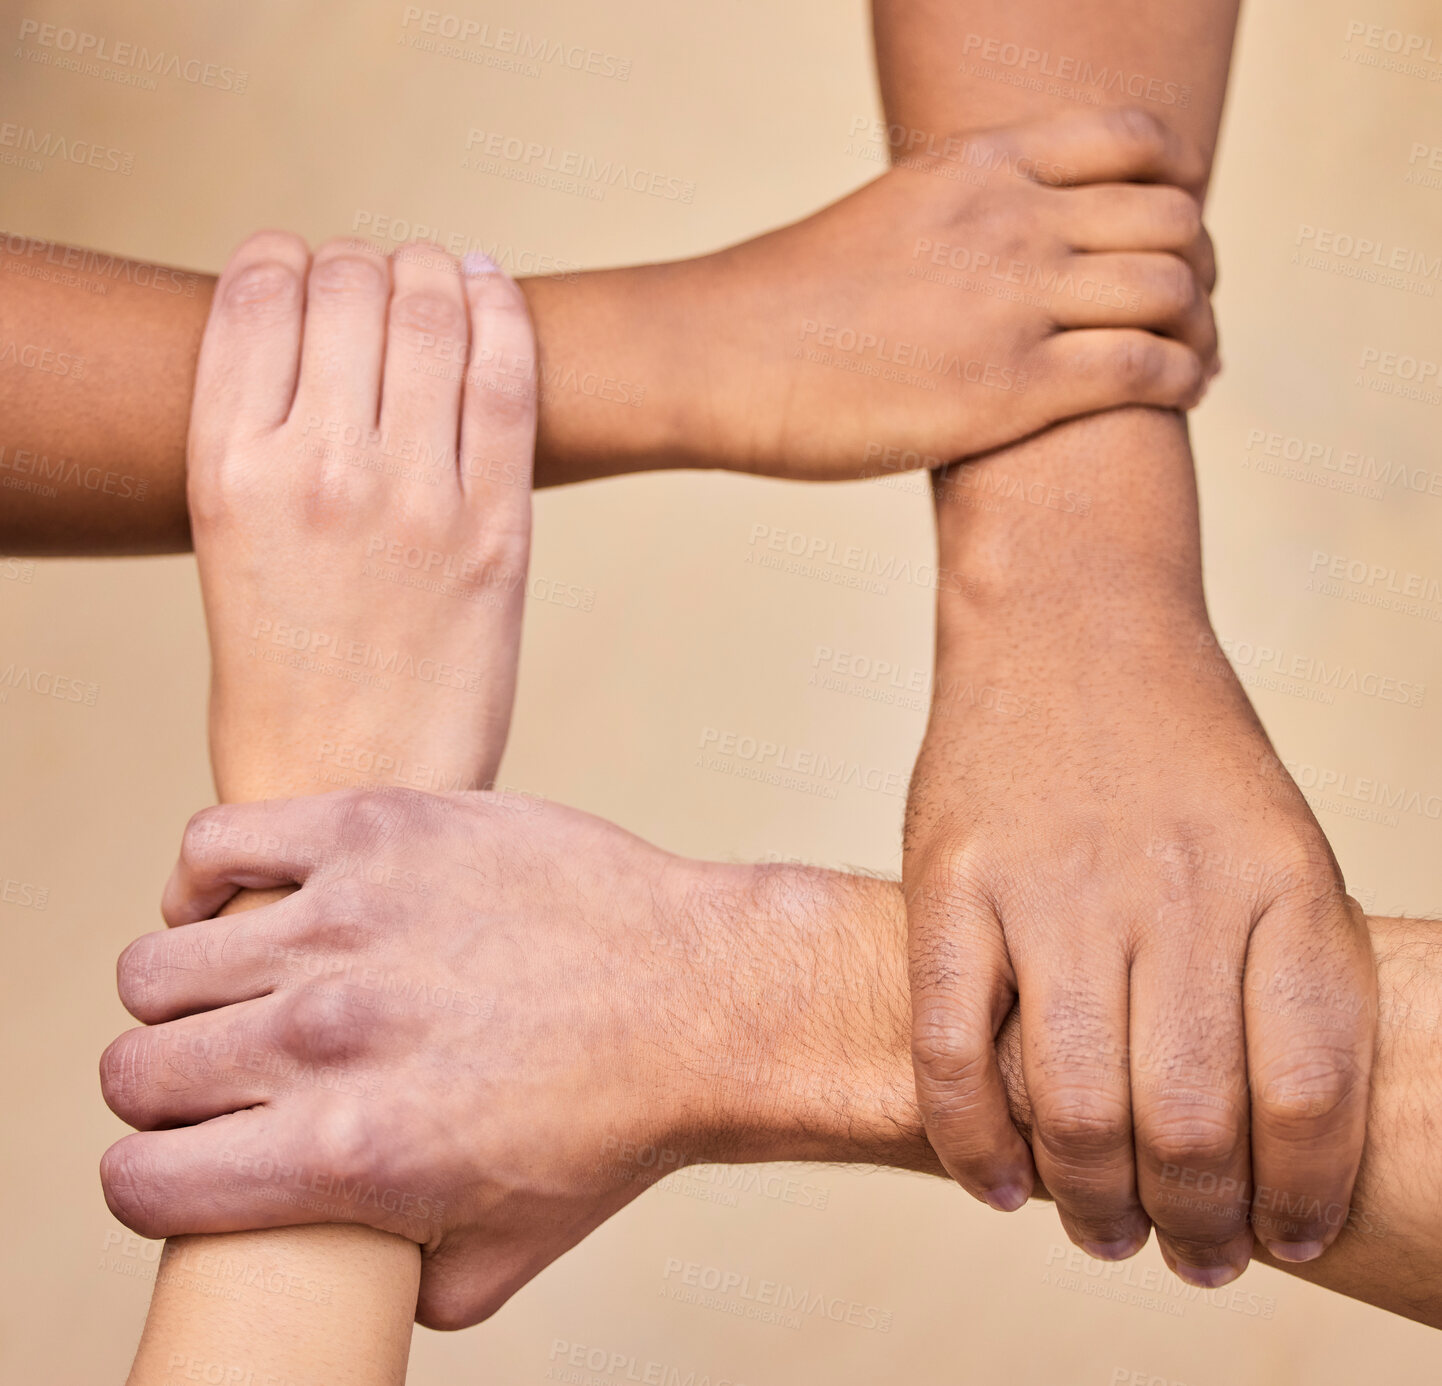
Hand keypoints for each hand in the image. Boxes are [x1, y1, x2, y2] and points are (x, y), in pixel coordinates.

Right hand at [99, 792, 813, 1328]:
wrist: (700, 997)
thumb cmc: (616, 1122)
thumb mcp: (500, 1252)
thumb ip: (393, 1289)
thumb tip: (333, 1279)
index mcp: (342, 1154)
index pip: (140, 1181)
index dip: (152, 1180)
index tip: (184, 1158)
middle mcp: (325, 1037)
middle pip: (137, 1068)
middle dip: (165, 1087)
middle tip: (226, 1072)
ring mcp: (346, 922)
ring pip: (159, 964)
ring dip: (184, 990)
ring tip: (244, 989)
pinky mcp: (376, 831)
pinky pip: (216, 845)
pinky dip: (207, 877)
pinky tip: (252, 900)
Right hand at [186, 232, 536, 801]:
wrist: (353, 781)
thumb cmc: (286, 673)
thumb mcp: (231, 544)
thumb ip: (266, 438)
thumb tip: (320, 333)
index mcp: (226, 470)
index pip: (256, 290)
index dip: (287, 257)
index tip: (307, 268)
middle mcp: (316, 471)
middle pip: (350, 286)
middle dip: (365, 263)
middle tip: (381, 280)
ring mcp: (413, 499)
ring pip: (432, 312)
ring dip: (434, 271)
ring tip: (437, 277)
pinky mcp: (497, 529)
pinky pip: (508, 378)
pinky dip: (504, 313)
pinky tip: (492, 289)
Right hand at [688, 106, 1216, 478]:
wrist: (722, 356)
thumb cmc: (786, 305)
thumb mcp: (888, 218)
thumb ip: (963, 220)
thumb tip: (998, 250)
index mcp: (982, 165)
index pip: (1135, 141)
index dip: (1180, 184)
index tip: (1174, 228)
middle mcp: (1014, 219)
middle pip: (1173, 218)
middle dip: (1201, 264)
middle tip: (1192, 306)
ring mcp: (1017, 301)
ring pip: (1175, 291)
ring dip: (1203, 327)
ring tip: (1197, 359)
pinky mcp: (1012, 388)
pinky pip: (1145, 368)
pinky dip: (1184, 378)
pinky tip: (1182, 394)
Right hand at [904, 598, 1376, 1285]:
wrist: (1067, 619)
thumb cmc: (1177, 750)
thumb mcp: (1276, 840)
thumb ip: (1277, 975)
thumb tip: (1258, 1148)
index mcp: (1279, 880)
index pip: (1309, 1090)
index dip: (1298, 1195)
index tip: (1278, 1235)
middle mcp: (1171, 886)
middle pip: (1190, 1123)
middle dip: (1193, 1226)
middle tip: (1183, 1252)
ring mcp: (1051, 881)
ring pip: (1075, 1105)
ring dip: (1091, 1205)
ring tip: (1099, 1229)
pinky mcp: (951, 879)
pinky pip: (951, 1051)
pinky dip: (974, 1144)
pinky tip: (1001, 1181)